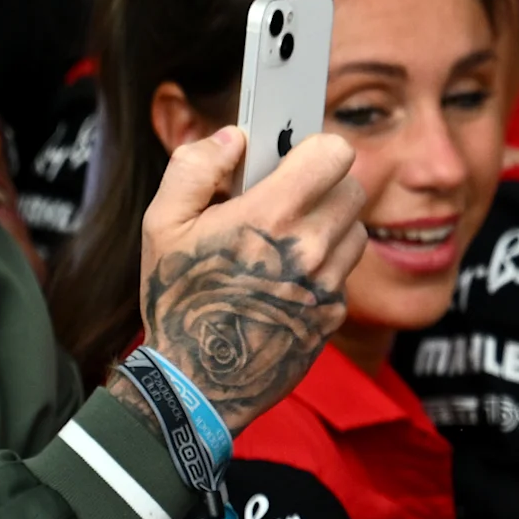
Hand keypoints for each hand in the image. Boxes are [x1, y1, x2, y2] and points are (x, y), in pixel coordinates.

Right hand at [132, 127, 366, 434]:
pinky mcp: (335, 313)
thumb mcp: (162, 224)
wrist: (196, 381)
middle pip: (353, 187)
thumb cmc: (177, 299)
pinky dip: (327, 265)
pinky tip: (288, 277)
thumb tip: (234, 137)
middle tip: (288, 199)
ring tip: (286, 240)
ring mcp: (327, 283)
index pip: (334, 153)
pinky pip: (347, 270)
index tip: (294, 157)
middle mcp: (309, 248)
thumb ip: (195, 168)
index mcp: (270, 217)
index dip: (316, 147)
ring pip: (357, 227)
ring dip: (331, 225)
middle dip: (323, 185)